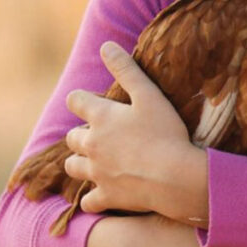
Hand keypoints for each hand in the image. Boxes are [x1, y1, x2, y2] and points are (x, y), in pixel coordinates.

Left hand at [64, 41, 208, 223]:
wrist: (174, 176)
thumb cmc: (165, 132)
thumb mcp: (149, 95)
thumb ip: (126, 69)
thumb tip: (106, 45)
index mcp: (101, 117)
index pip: (76, 101)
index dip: (82, 99)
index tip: (91, 102)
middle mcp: (91, 145)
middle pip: (72, 137)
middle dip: (82, 134)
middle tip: (102, 134)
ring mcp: (97, 173)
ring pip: (74, 167)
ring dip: (81, 163)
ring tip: (98, 161)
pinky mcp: (106, 196)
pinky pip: (89, 201)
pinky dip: (93, 197)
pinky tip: (103, 193)